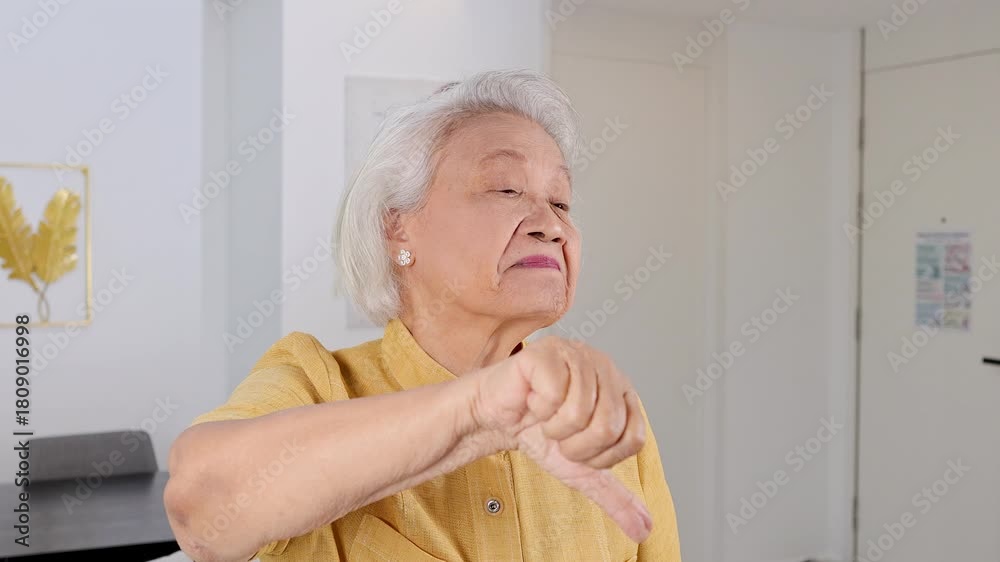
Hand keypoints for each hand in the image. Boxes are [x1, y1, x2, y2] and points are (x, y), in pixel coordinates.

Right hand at [470, 336, 652, 542]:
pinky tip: (532, 400)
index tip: (579, 449)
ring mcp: (578, 355)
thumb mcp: (580, 470)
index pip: (633, 438)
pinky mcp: (548, 352)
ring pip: (581, 412)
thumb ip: (614, 496)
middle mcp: (606, 368)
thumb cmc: (538, 433)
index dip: (602, 456)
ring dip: (554, 429)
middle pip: (608, 427)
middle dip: (576, 446)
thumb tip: (644, 528)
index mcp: (622, 391)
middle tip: (558, 436)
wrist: (496, 420)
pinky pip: (553, 395)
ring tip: (545, 418)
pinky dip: (538, 408)